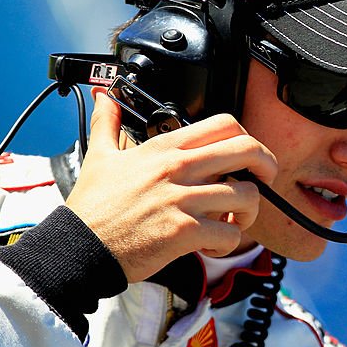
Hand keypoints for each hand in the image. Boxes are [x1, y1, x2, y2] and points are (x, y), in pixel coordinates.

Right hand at [65, 91, 277, 282]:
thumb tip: (103, 98)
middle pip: (248, 150)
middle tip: (263, 182)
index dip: (248, 139)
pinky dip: (228, 243)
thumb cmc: (94, 207)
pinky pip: (230, 234)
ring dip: (249, 213)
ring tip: (233, 221)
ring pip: (247, 196)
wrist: (78, 248)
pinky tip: (213, 244)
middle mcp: (178, 168)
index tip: (249, 157)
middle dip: (267, 167)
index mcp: (165, 148)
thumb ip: (106, 124)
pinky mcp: (184, 232)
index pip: (225, 124)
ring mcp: (182, 200)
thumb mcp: (99, 156)